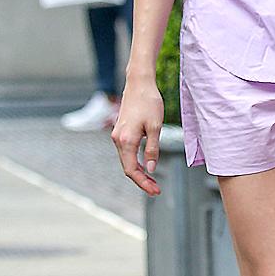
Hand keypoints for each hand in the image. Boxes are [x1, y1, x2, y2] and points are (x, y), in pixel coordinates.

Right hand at [111, 81, 164, 195]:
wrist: (139, 84)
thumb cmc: (149, 103)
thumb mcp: (156, 127)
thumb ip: (152, 149)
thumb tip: (151, 169)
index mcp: (126, 141)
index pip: (132, 170)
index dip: (143, 182)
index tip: (156, 191)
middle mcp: (117, 140)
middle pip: (128, 168)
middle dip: (142, 180)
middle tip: (157, 190)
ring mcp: (117, 136)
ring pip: (126, 160)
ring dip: (139, 172)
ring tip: (153, 181)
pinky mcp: (120, 132)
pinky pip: (127, 152)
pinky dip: (135, 162)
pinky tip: (146, 166)